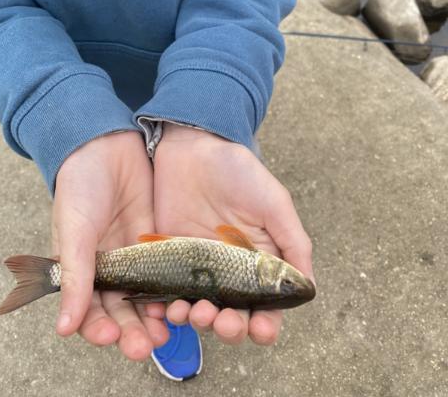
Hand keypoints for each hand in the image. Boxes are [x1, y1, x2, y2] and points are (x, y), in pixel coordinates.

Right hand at [52, 131, 168, 359]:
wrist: (107, 144)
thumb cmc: (80, 186)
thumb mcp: (75, 229)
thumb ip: (75, 275)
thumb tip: (64, 329)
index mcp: (84, 269)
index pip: (90, 311)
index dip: (99, 328)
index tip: (110, 336)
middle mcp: (111, 267)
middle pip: (122, 310)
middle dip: (131, 331)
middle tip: (144, 347)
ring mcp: (137, 255)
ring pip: (147, 296)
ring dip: (154, 317)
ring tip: (165, 333)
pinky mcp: (160, 239)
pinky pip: (168, 270)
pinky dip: (173, 287)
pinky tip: (182, 300)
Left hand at [150, 123, 313, 345]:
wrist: (193, 147)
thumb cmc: (239, 172)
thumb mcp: (274, 203)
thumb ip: (293, 243)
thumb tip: (308, 288)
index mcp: (259, 262)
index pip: (266, 307)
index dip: (266, 325)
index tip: (261, 329)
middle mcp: (229, 272)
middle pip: (233, 316)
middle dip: (231, 328)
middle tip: (225, 321)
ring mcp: (197, 268)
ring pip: (200, 311)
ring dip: (200, 321)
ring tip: (194, 311)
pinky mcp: (168, 259)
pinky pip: (168, 293)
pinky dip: (168, 308)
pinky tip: (168, 309)